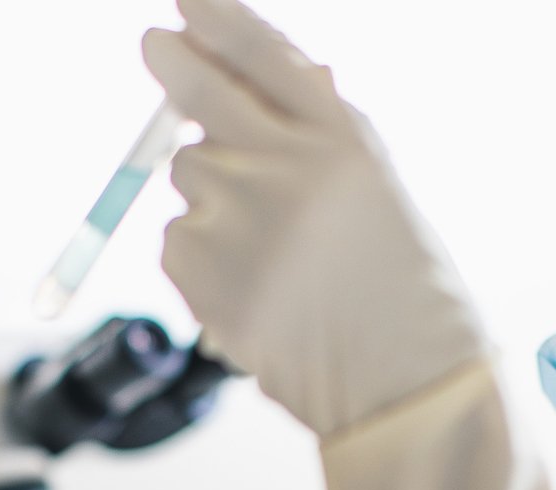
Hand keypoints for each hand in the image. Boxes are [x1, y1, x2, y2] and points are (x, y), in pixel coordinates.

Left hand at [143, 0, 485, 438]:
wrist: (401, 385)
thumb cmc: (399, 289)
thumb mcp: (375, 188)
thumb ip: (321, 130)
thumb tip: (270, 71)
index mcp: (339, 138)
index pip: (262, 55)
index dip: (216, 21)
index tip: (183, 1)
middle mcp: (284, 166)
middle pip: (198, 93)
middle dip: (172, 63)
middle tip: (155, 45)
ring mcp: (236, 217)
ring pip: (189, 177)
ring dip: (213, 198)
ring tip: (272, 253)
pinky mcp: (201, 270)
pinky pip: (176, 240)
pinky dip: (203, 259)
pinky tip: (255, 289)